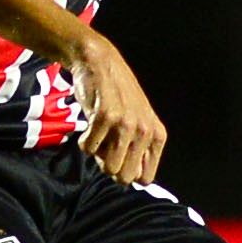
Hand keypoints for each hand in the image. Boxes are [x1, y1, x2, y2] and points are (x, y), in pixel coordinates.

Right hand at [63, 25, 165, 185]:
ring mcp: (126, 124)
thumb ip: (136, 151)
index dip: (126, 170)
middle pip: (124, 177)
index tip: (119, 153)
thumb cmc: (116, 96)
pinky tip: (90, 123)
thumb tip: (127, 180)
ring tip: (99, 133)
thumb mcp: (137, 123)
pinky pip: (88, 150)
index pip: (144, 178)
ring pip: (108, 168)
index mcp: (157, 136)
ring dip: (97, 154)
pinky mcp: (106, 117)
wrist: (100, 62)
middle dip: (110, 165)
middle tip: (106, 143)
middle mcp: (146, 131)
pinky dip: (84, 142)